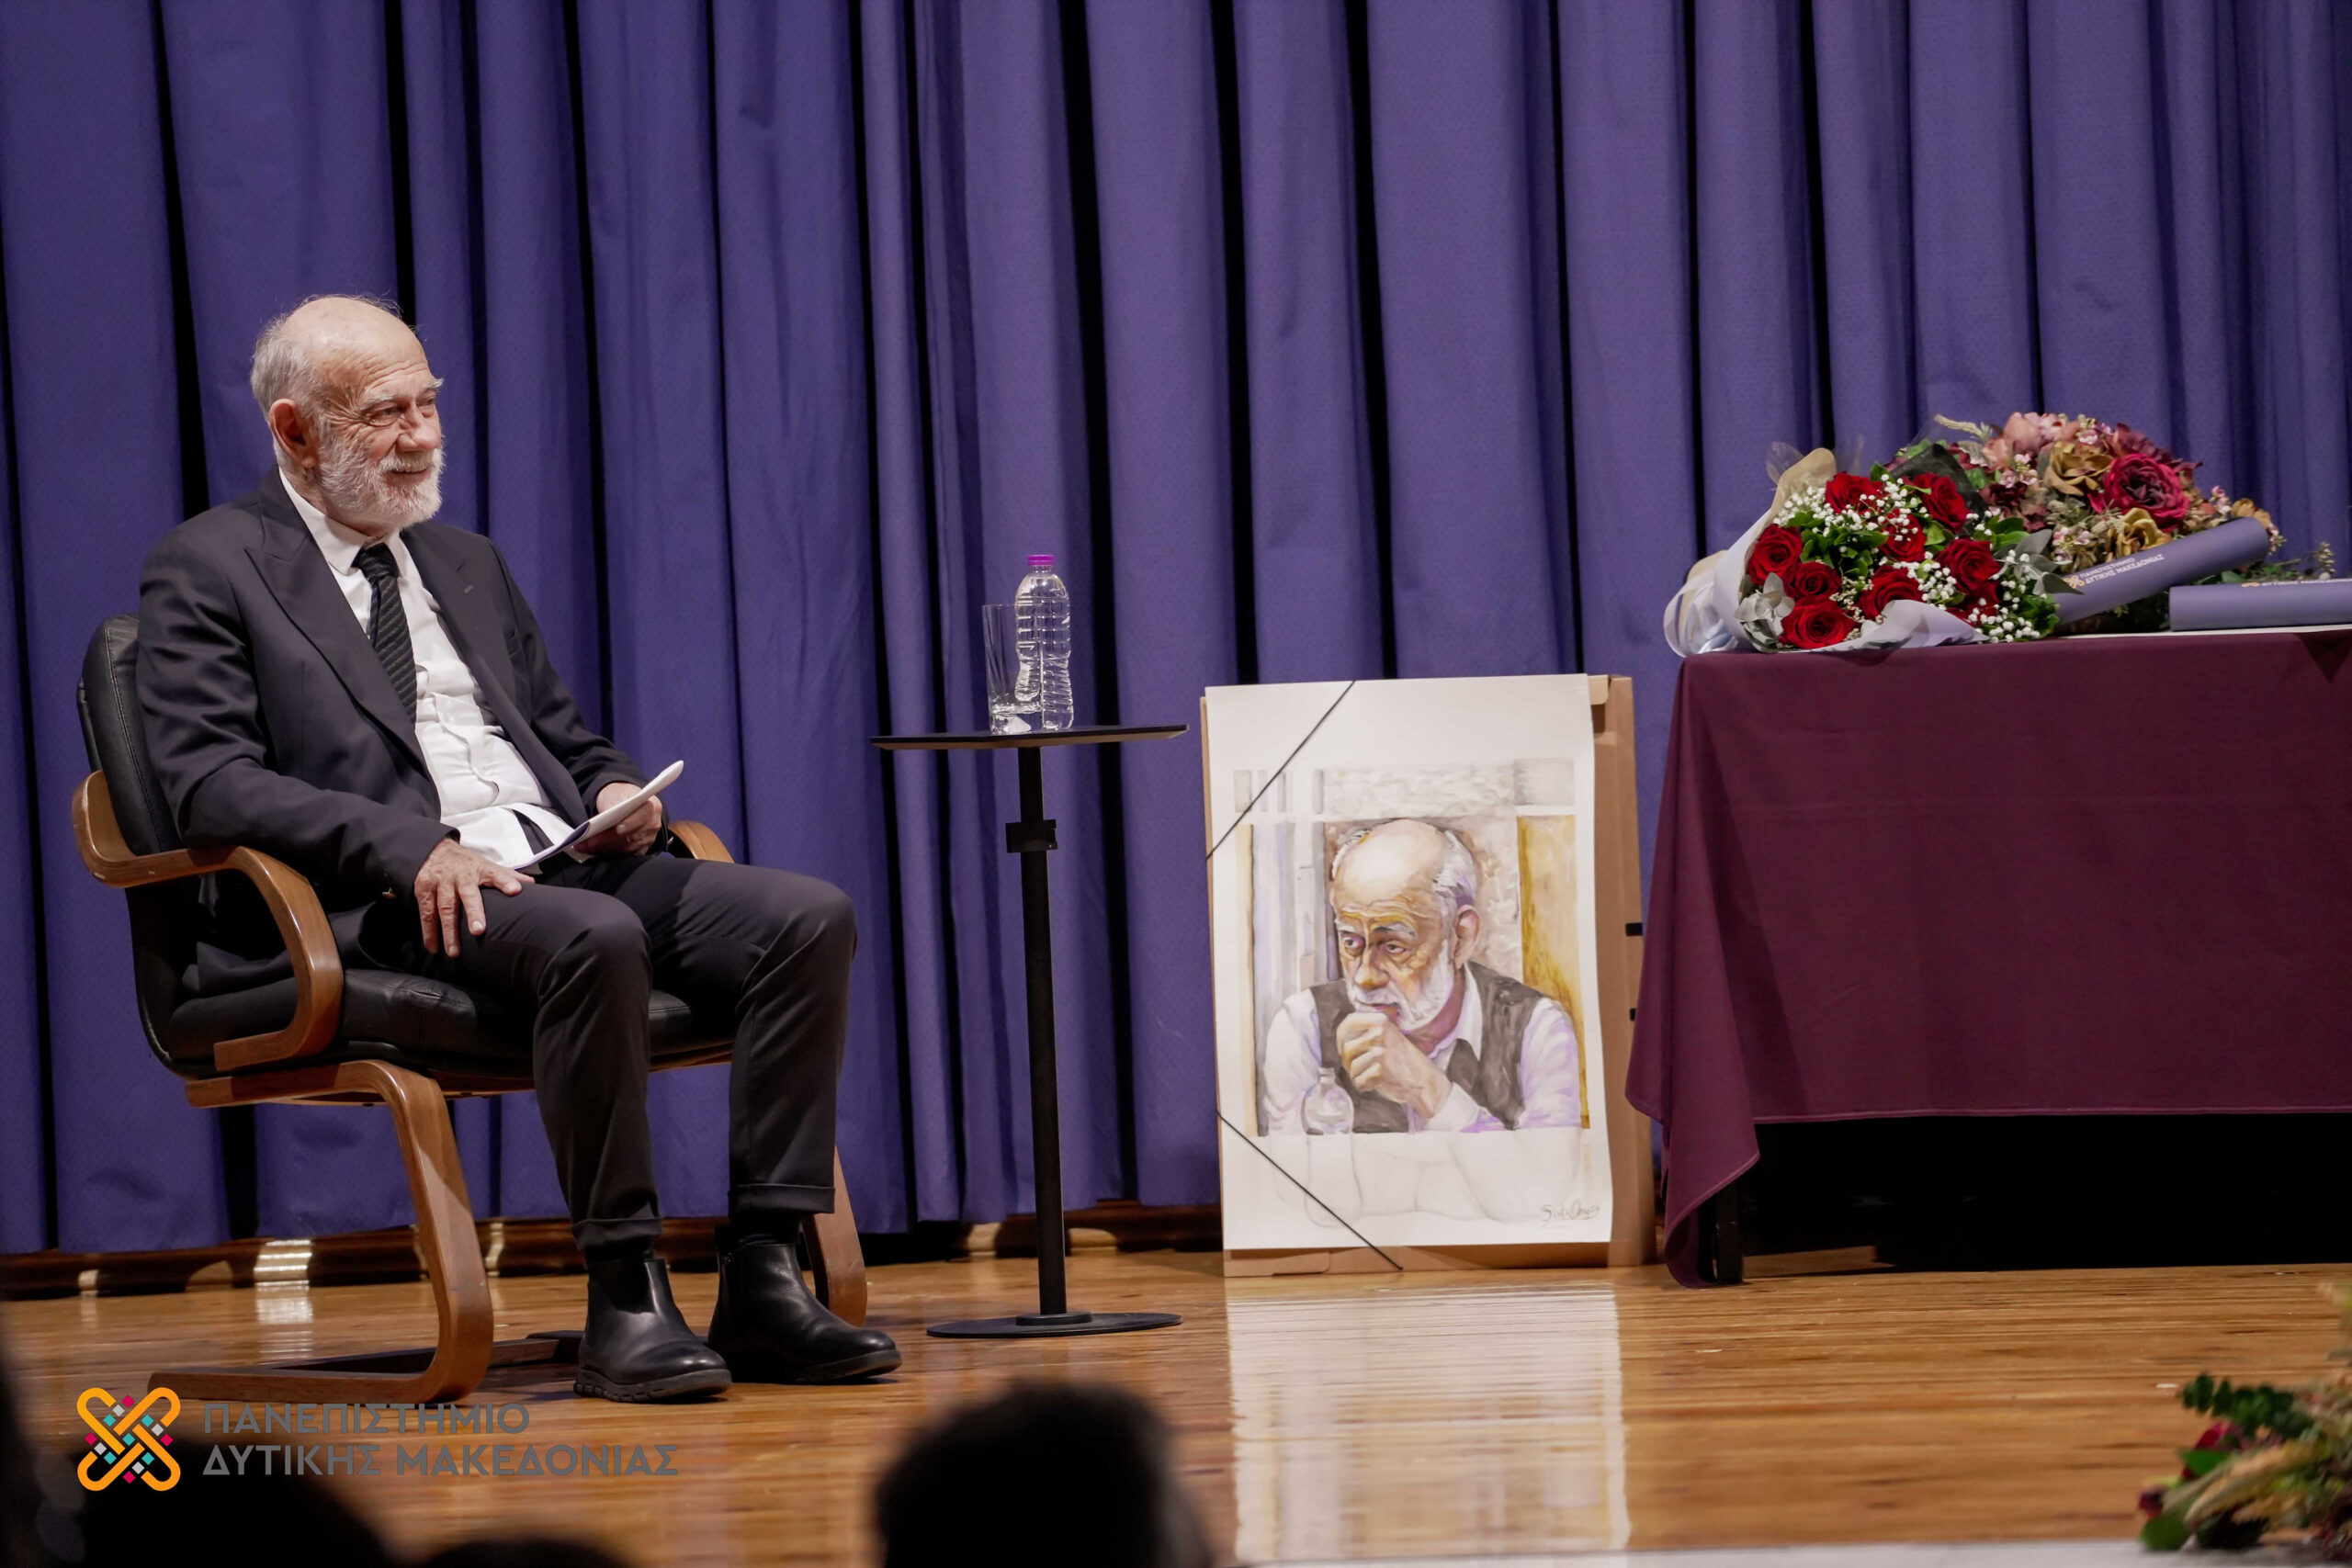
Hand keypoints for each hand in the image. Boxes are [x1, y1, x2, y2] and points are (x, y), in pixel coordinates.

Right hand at [414, 839, 530, 955]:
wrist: (435, 850)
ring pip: (444, 907)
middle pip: (468, 894)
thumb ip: (507, 876)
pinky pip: (426, 912)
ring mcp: (441, 882)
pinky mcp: (423, 889)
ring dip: (448, 931)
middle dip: (474, 912)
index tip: (515, 891)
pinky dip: (428, 931)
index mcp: (481, 869)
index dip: (506, 881)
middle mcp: (461, 875)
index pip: (497, 874)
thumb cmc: (468, 864)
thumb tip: (532, 884)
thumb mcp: (487, 866)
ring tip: (454, 952)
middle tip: (479, 931)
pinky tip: (433, 947)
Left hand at [574, 781, 661, 857]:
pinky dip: (606, 853)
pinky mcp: (639, 850)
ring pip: (625, 848)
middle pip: (632, 836)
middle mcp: (652, 825)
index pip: (643, 816)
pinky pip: (623, 855)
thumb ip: (613, 803)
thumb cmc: (619, 796)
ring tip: (585, 846)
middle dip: (608, 839)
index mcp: (651, 806)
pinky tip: (593, 850)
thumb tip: (605, 816)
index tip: (617, 829)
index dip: (630, 823)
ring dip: (604, 848)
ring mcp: (647, 839)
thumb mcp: (615, 793)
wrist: (621, 803)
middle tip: (588, 841)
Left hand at [1334, 1010, 1452, 1120]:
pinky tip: (1376, 1083)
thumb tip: (1341, 1040)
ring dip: (1358, 1076)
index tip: (1342, 1047)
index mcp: (1380, 1020)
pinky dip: (1364, 1086)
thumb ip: (1367, 1033)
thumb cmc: (1402, 1060)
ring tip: (1373, 1076)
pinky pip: (1359, 1081)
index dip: (1341, 1037)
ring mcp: (1380, 1051)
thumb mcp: (1387, 1036)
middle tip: (1361, 1068)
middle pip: (1346, 1049)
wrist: (1423, 1080)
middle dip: (1349, 1062)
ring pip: (1352, 1067)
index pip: (1349, 1022)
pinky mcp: (1380, 1069)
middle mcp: (1379, 1033)